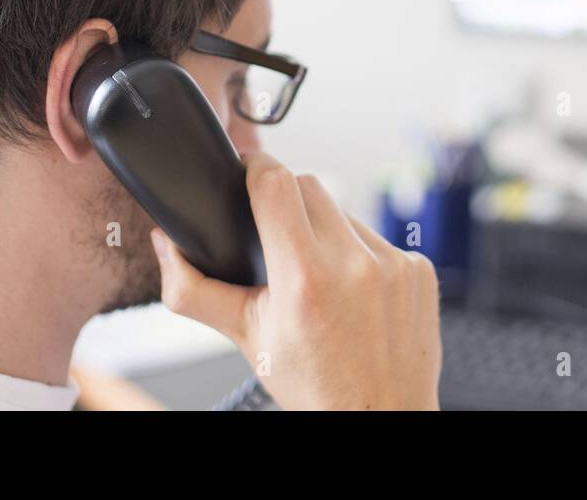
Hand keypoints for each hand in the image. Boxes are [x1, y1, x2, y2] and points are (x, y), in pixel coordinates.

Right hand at [150, 151, 441, 409]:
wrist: (380, 417)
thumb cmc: (313, 386)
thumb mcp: (245, 338)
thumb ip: (194, 289)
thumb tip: (165, 244)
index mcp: (304, 278)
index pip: (275, 183)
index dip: (256, 168)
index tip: (248, 171)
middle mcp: (354, 265)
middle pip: (310, 187)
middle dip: (287, 203)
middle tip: (277, 238)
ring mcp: (394, 264)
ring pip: (346, 212)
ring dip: (327, 232)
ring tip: (320, 277)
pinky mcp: (420, 269)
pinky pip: (379, 238)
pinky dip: (362, 255)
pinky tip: (356, 292)